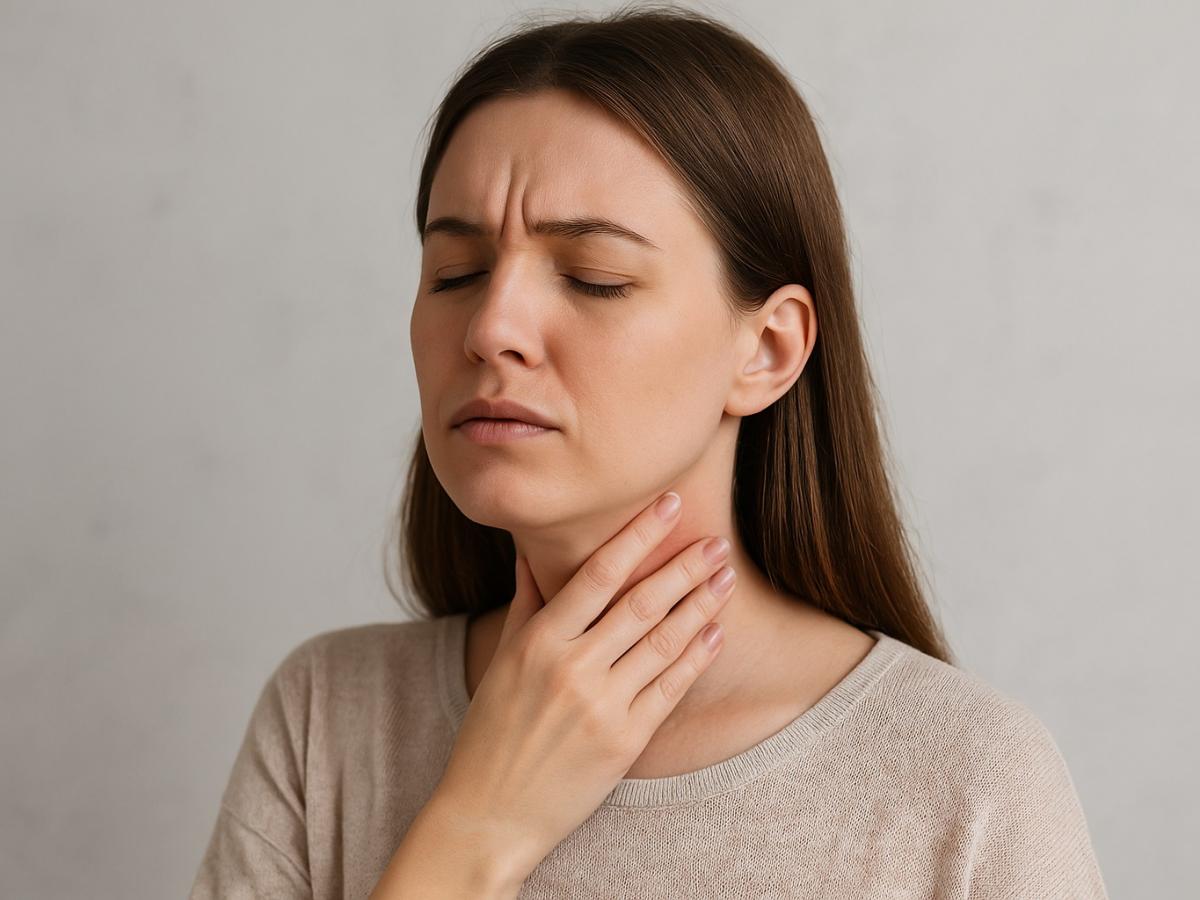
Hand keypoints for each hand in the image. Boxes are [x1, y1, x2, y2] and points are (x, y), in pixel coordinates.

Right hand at [431, 491, 735, 881]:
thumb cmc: (491, 734)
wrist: (490, 815)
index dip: (637, 535)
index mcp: (538, 642)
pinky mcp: (625, 742)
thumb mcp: (502, 662)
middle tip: (717, 541)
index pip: (598, 574)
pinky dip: (695, 658)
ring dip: (700, 606)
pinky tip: (714, 633)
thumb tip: (529, 553)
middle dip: (684, 568)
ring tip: (725, 578)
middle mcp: (572, 669)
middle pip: (641, 604)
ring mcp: (602, 706)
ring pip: (663, 643)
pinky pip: (670, 689)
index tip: (669, 505)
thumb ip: (525, 604)